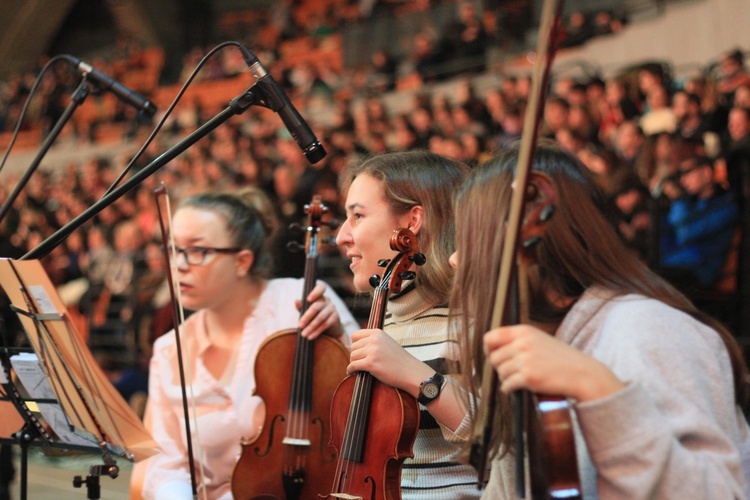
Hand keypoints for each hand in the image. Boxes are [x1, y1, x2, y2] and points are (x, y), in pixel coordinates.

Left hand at [297, 282, 341, 339]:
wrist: (330, 330)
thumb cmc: (315, 318)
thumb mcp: (307, 312)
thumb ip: (302, 307)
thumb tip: (296, 301)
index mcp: (319, 296)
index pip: (321, 287)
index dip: (315, 291)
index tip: (308, 299)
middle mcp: (327, 300)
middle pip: (316, 306)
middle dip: (307, 317)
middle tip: (299, 326)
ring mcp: (332, 308)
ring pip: (320, 317)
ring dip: (311, 327)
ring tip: (304, 334)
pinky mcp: (335, 318)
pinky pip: (325, 324)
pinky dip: (317, 331)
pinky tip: (310, 336)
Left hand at [347, 328, 432, 394]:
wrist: (411, 372)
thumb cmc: (399, 360)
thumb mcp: (386, 343)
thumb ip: (372, 341)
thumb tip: (353, 345)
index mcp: (377, 333)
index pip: (355, 335)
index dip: (355, 345)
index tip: (358, 352)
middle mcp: (374, 340)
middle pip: (353, 347)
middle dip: (355, 356)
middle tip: (360, 363)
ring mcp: (372, 351)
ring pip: (352, 356)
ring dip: (354, 363)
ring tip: (358, 368)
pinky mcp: (371, 363)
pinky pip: (353, 366)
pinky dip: (351, 370)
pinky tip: (352, 373)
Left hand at [484, 324, 623, 401]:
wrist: (582, 374)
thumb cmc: (560, 359)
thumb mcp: (539, 340)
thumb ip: (518, 341)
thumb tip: (491, 349)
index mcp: (524, 331)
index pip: (491, 337)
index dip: (489, 349)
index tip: (494, 356)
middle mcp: (523, 343)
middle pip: (494, 357)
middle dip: (500, 367)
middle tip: (513, 371)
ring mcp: (526, 360)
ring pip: (500, 372)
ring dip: (507, 378)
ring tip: (521, 378)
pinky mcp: (529, 377)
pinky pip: (506, 385)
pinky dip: (510, 389)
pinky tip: (520, 387)